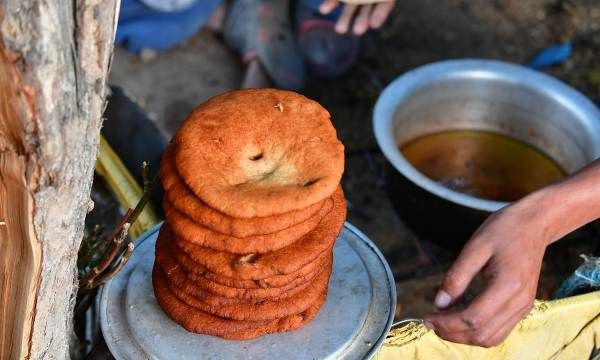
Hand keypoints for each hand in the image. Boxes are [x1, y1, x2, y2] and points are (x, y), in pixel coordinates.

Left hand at [319, 0, 395, 35]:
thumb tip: (373, 11)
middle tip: (358, 31)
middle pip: (366, 10)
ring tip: (340, 30)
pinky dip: (330, 4)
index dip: (380, 14)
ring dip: (345, 18)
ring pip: (351, 7)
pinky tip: (323, 9)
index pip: (384, 5)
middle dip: (362, 20)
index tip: (374, 24)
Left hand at [424, 193, 552, 346]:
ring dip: (464, 337)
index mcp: (508, 285)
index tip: (427, 317)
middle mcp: (519, 302)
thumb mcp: (475, 246)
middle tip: (430, 322)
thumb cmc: (505, 230)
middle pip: (481, 334)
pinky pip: (499, 331)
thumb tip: (439, 302)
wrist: (534, 224)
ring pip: (491, 338)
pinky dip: (477, 332)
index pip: (473, 318)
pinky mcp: (523, 307)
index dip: (447, 323)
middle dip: (452, 333)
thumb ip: (456, 276)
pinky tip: (460, 320)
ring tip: (442, 324)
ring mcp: (523, 307)